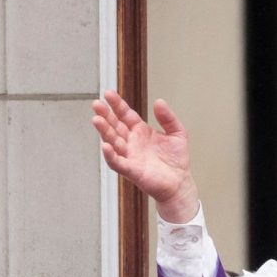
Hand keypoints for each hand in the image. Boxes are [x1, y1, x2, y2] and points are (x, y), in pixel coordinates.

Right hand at [95, 91, 199, 223]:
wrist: (180, 183)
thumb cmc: (177, 160)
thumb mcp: (177, 133)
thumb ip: (168, 118)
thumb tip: (159, 101)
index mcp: (141, 131)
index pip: (125, 114)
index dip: (117, 104)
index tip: (108, 93)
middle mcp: (132, 142)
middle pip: (115, 126)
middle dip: (105, 115)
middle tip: (96, 104)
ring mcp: (130, 155)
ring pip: (112, 141)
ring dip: (104, 131)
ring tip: (97, 119)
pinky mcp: (131, 170)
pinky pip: (117, 162)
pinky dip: (110, 155)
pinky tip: (105, 146)